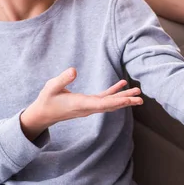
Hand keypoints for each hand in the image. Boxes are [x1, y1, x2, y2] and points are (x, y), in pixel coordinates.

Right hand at [20, 68, 142, 140]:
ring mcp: (89, 106)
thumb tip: (74, 70)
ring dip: (124, 98)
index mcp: (81, 104)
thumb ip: (62, 79)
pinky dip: (114, 92)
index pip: (102, 104)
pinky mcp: (88, 103)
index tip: (129, 100)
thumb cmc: (46, 100)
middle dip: (126, 101)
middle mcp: (88, 107)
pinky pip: (104, 98)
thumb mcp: (51, 87)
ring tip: (138, 93)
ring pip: (110, 103)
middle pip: (111, 105)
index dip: (116, 101)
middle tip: (140, 99)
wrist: (43, 114)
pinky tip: (122, 85)